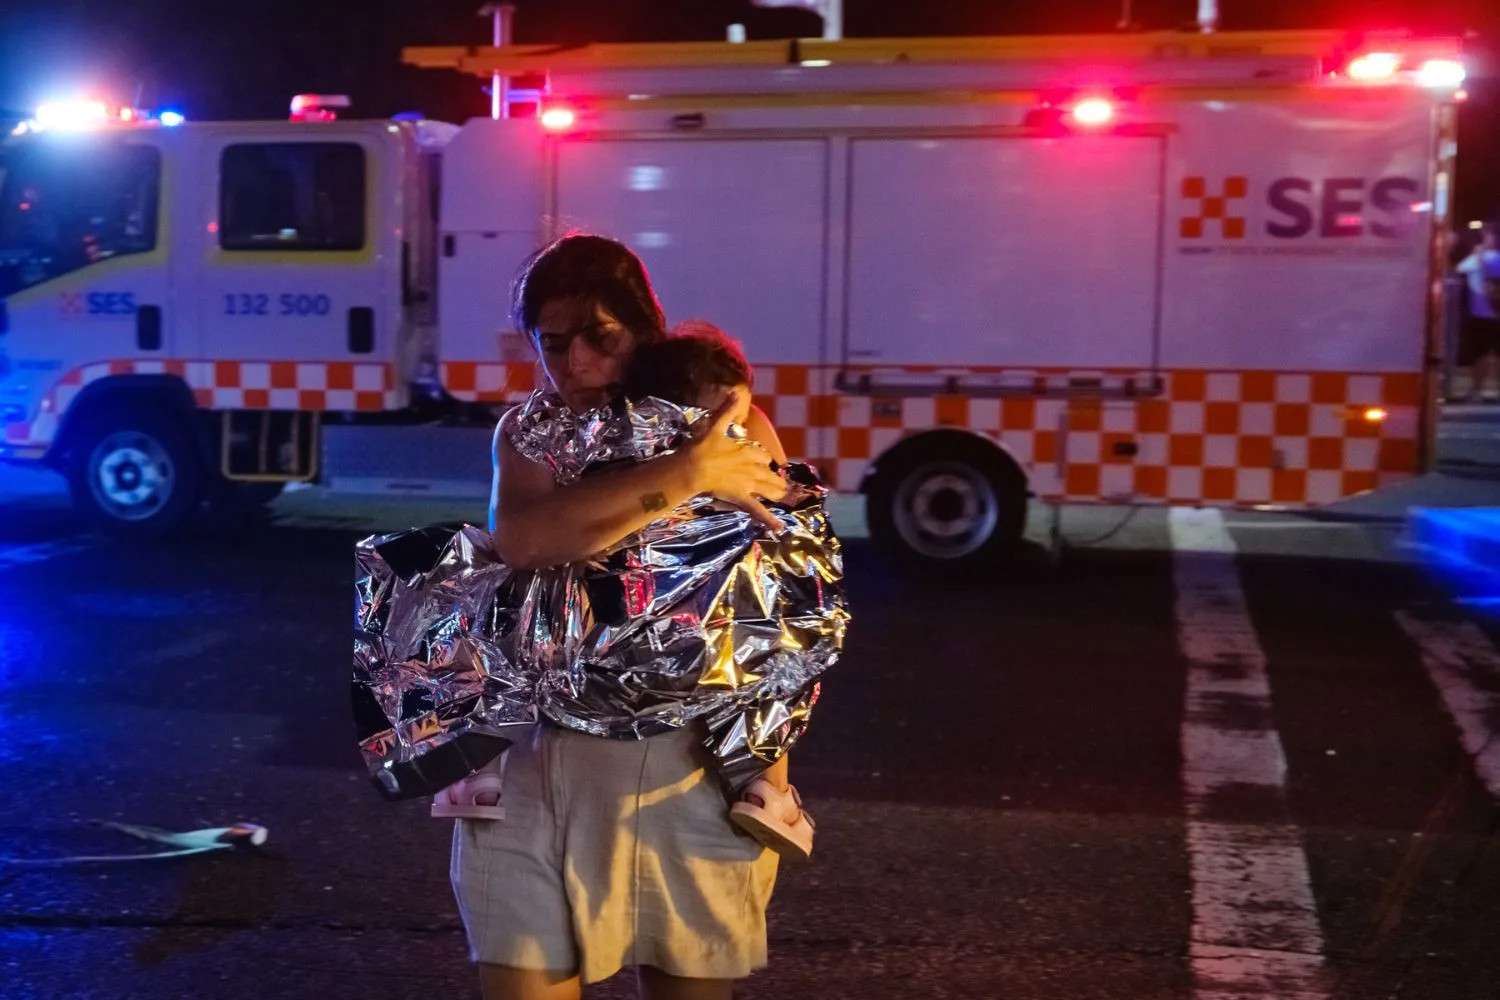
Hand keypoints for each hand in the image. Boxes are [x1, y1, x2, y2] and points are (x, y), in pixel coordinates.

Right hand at [683, 388, 786, 534]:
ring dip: (777, 492)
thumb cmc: (702, 447)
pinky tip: (779, 528)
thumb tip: (734, 390)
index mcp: (746, 451)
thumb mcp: (715, 425)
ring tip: (784, 496)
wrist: (693, 467)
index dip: (764, 459)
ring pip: (768, 489)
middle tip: (782, 484)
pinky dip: (769, 520)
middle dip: (775, 478)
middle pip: (768, 473)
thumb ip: (726, 410)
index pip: (762, 455)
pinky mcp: (742, 498)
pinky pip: (757, 510)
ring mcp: (748, 484)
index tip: (765, 461)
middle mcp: (751, 468)